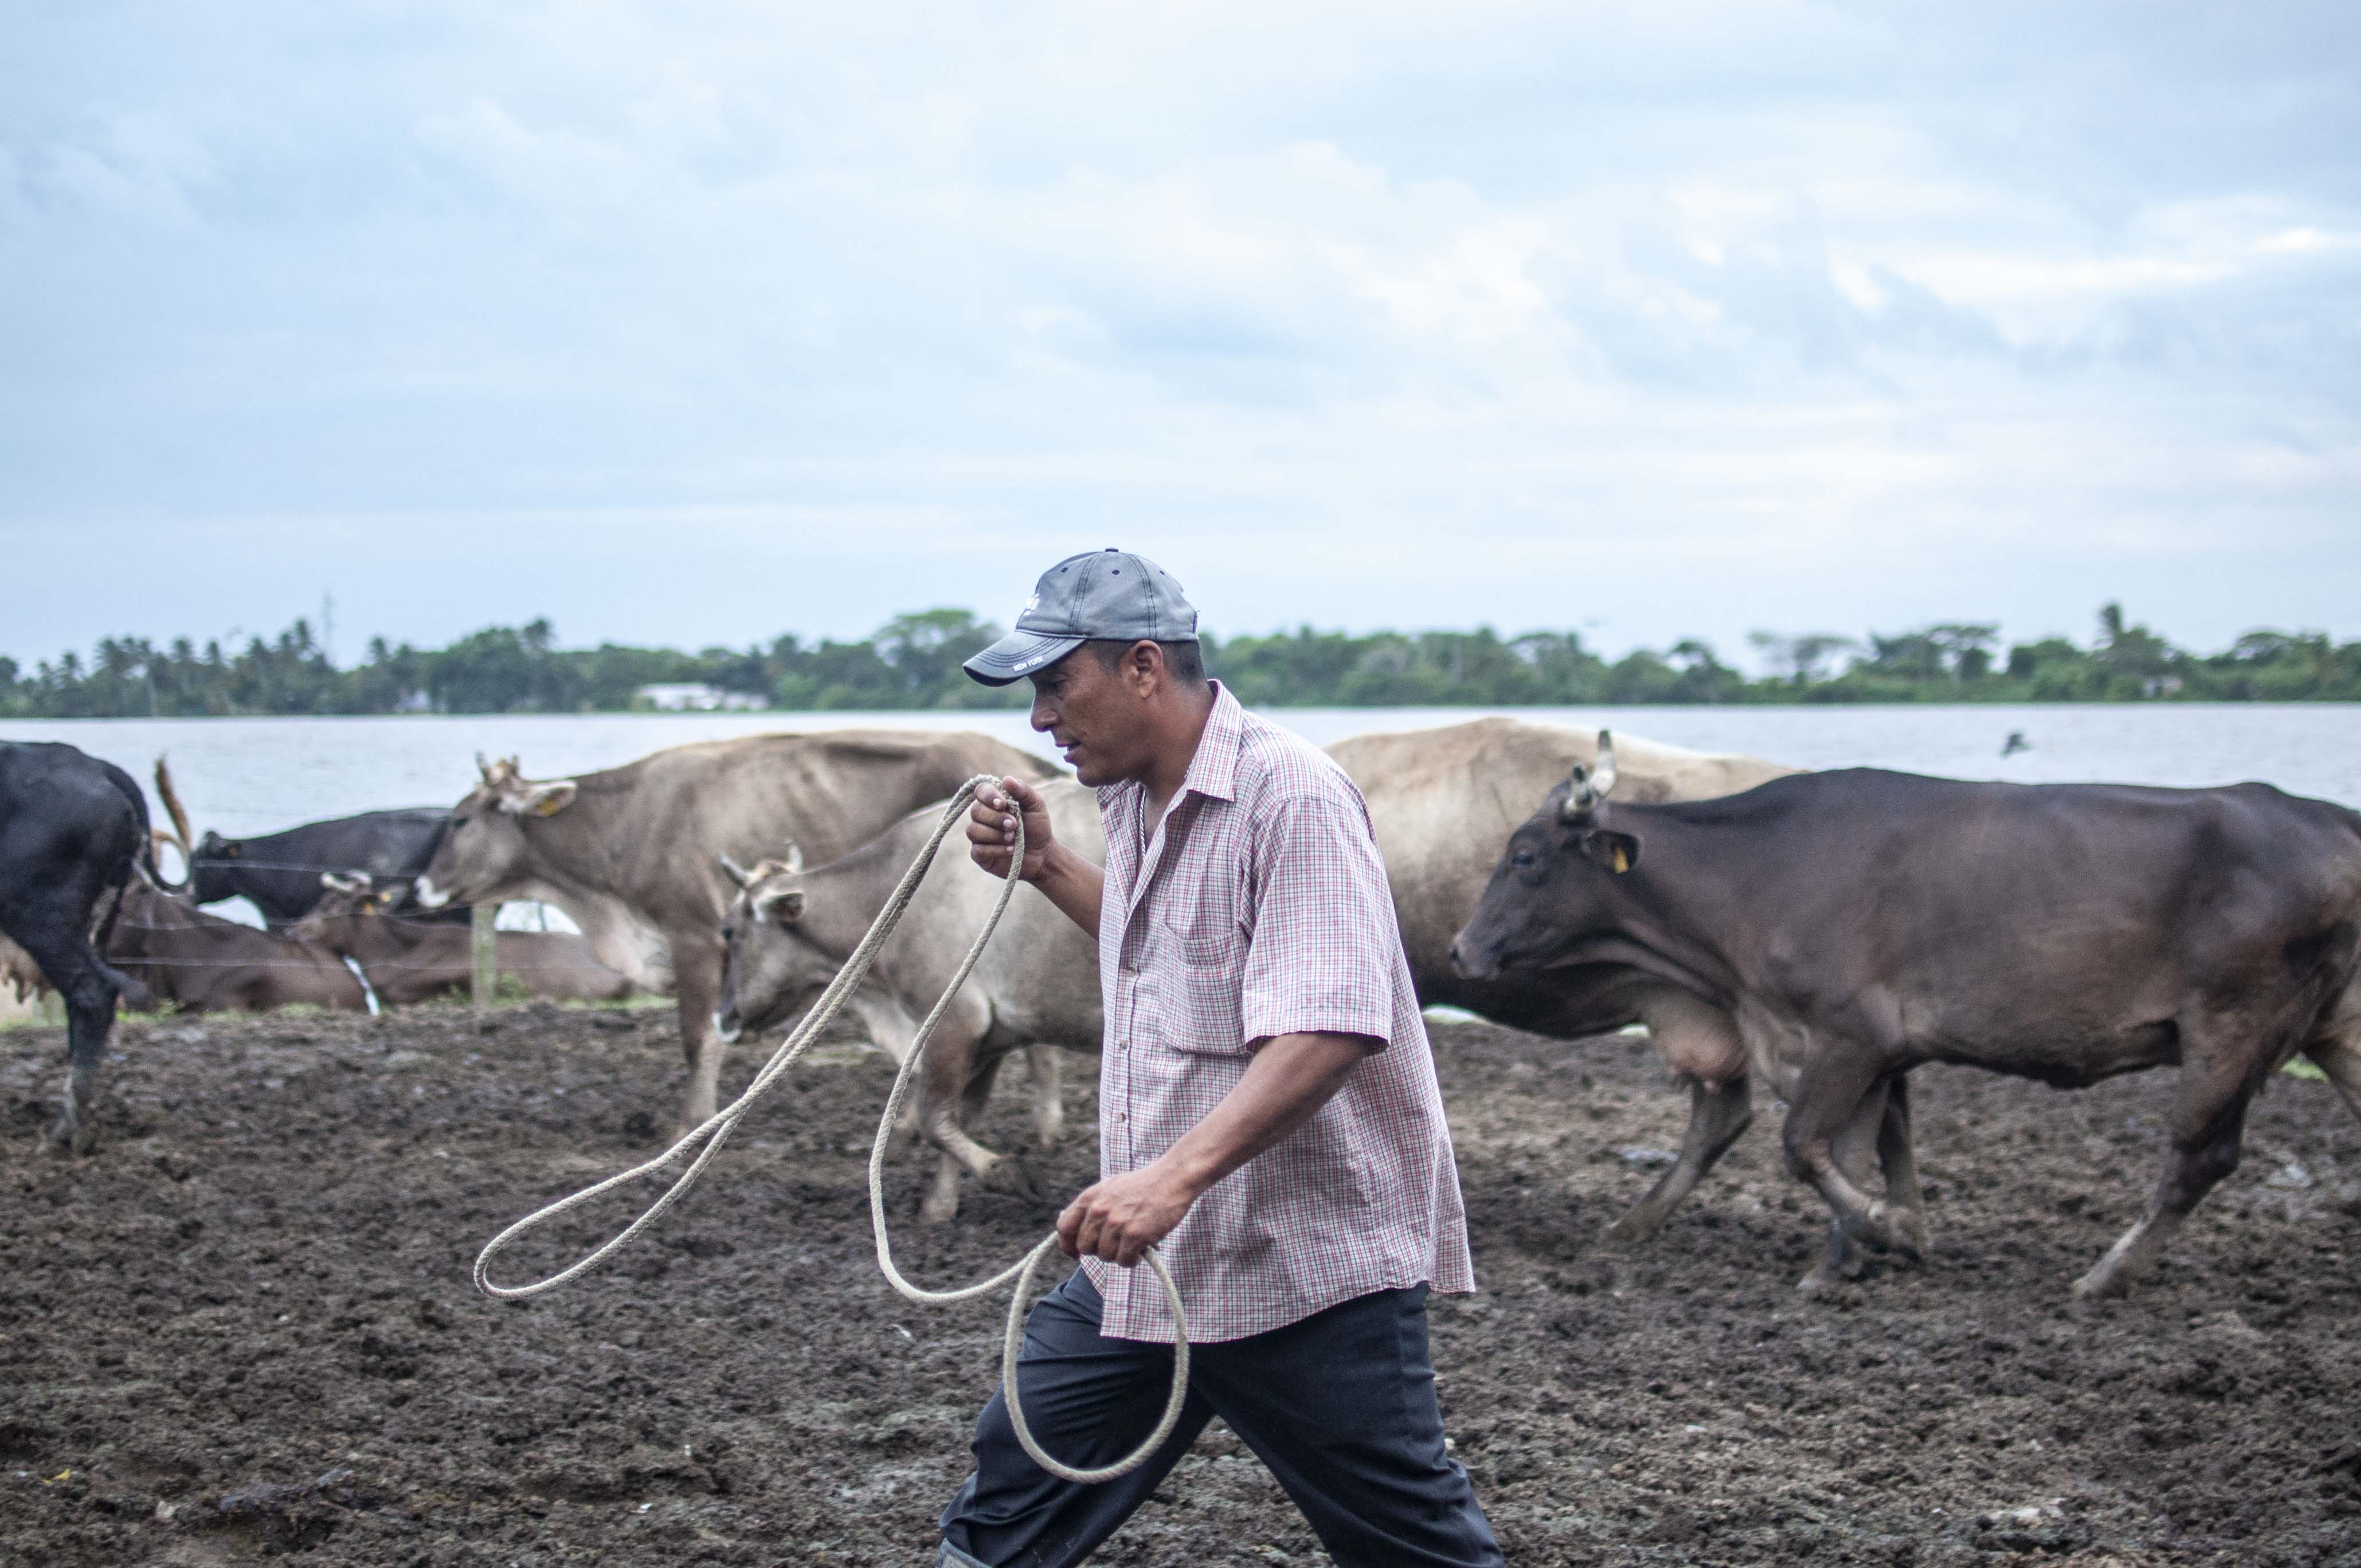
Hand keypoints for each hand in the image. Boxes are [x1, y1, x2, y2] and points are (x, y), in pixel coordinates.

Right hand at [967, 775, 1055, 883]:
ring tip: (1013, 838)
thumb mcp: (1036, 805)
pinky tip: (1011, 850)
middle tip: (1015, 824)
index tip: (1002, 803)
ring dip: (995, 834)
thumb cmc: (1037, 827)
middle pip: (976, 811)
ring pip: (973, 830)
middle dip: (996, 818)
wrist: (1042, 854)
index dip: (988, 796)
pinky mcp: (979, 855)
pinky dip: (996, 850)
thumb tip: (1006, 779)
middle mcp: (982, 817)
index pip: (980, 791)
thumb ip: (1023, 790)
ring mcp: (979, 836)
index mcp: (993, 801)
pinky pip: (978, 851)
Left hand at [1056, 1164, 1197, 1267]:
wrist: (1171, 1179)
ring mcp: (1116, 1224)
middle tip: (1115, 1244)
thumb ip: (1091, 1206)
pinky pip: (1124, 1261)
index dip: (1067, 1245)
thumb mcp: (1109, 1187)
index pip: (1064, 1228)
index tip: (1075, 1253)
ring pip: (1104, 1256)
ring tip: (1131, 1243)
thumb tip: (1070, 1223)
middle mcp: (1099, 1211)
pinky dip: (1132, 1260)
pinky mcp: (1134, 1235)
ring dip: (1118, 1255)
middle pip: (1084, 1247)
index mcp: (1090, 1198)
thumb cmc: (1142, 1185)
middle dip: (1098, 1250)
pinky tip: (1140, 1249)